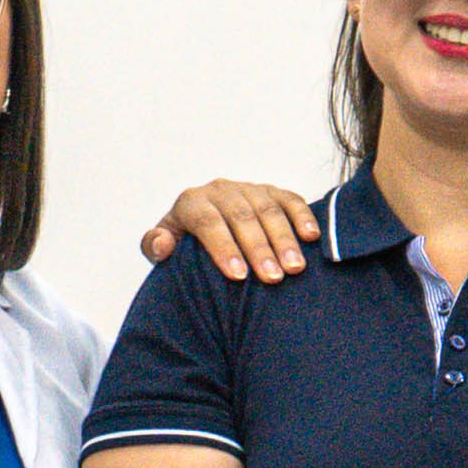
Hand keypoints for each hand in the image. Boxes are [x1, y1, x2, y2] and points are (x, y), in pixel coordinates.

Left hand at [142, 177, 321, 280]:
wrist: (204, 226)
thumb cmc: (185, 245)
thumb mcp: (164, 246)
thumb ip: (154, 246)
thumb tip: (163, 244)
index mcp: (191, 202)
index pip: (207, 221)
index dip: (223, 247)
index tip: (238, 276)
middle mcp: (220, 191)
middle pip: (242, 216)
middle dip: (258, 248)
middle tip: (273, 278)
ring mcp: (249, 189)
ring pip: (268, 209)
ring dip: (284, 239)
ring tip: (294, 267)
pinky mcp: (272, 191)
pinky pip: (290, 200)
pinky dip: (303, 216)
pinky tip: (312, 237)